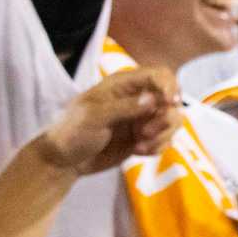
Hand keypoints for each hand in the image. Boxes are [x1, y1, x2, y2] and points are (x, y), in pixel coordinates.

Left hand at [33, 69, 178, 174]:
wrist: (64, 161)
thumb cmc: (73, 132)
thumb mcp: (95, 116)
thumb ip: (126, 107)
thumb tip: (155, 99)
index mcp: (123, 85)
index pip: (159, 75)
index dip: (170, 86)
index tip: (168, 104)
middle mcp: (137, 99)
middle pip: (172, 100)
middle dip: (164, 119)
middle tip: (145, 133)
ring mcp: (142, 119)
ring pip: (173, 121)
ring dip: (162, 136)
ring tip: (140, 146)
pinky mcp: (144, 138)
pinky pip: (166, 140)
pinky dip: (157, 148)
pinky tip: (138, 152)